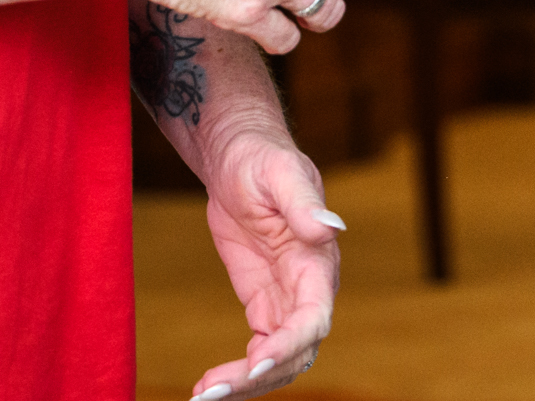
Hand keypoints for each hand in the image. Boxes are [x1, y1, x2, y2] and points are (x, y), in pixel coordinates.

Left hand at [185, 131, 342, 398]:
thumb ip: (303, 203)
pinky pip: (260, 352)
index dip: (291, 343)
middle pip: (297, 351)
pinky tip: (207, 386)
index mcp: (317, 262)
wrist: (238, 158)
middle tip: (211, 394)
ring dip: (247, 385)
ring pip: (280, 362)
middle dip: (260, 377)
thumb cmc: (259, 157)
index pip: (315, 317)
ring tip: (203, 397)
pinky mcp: (264, 305)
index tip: (257, 363)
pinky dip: (238, 375)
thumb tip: (331, 229)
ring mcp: (287, 300)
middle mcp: (309, 289)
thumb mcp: (277, 174)